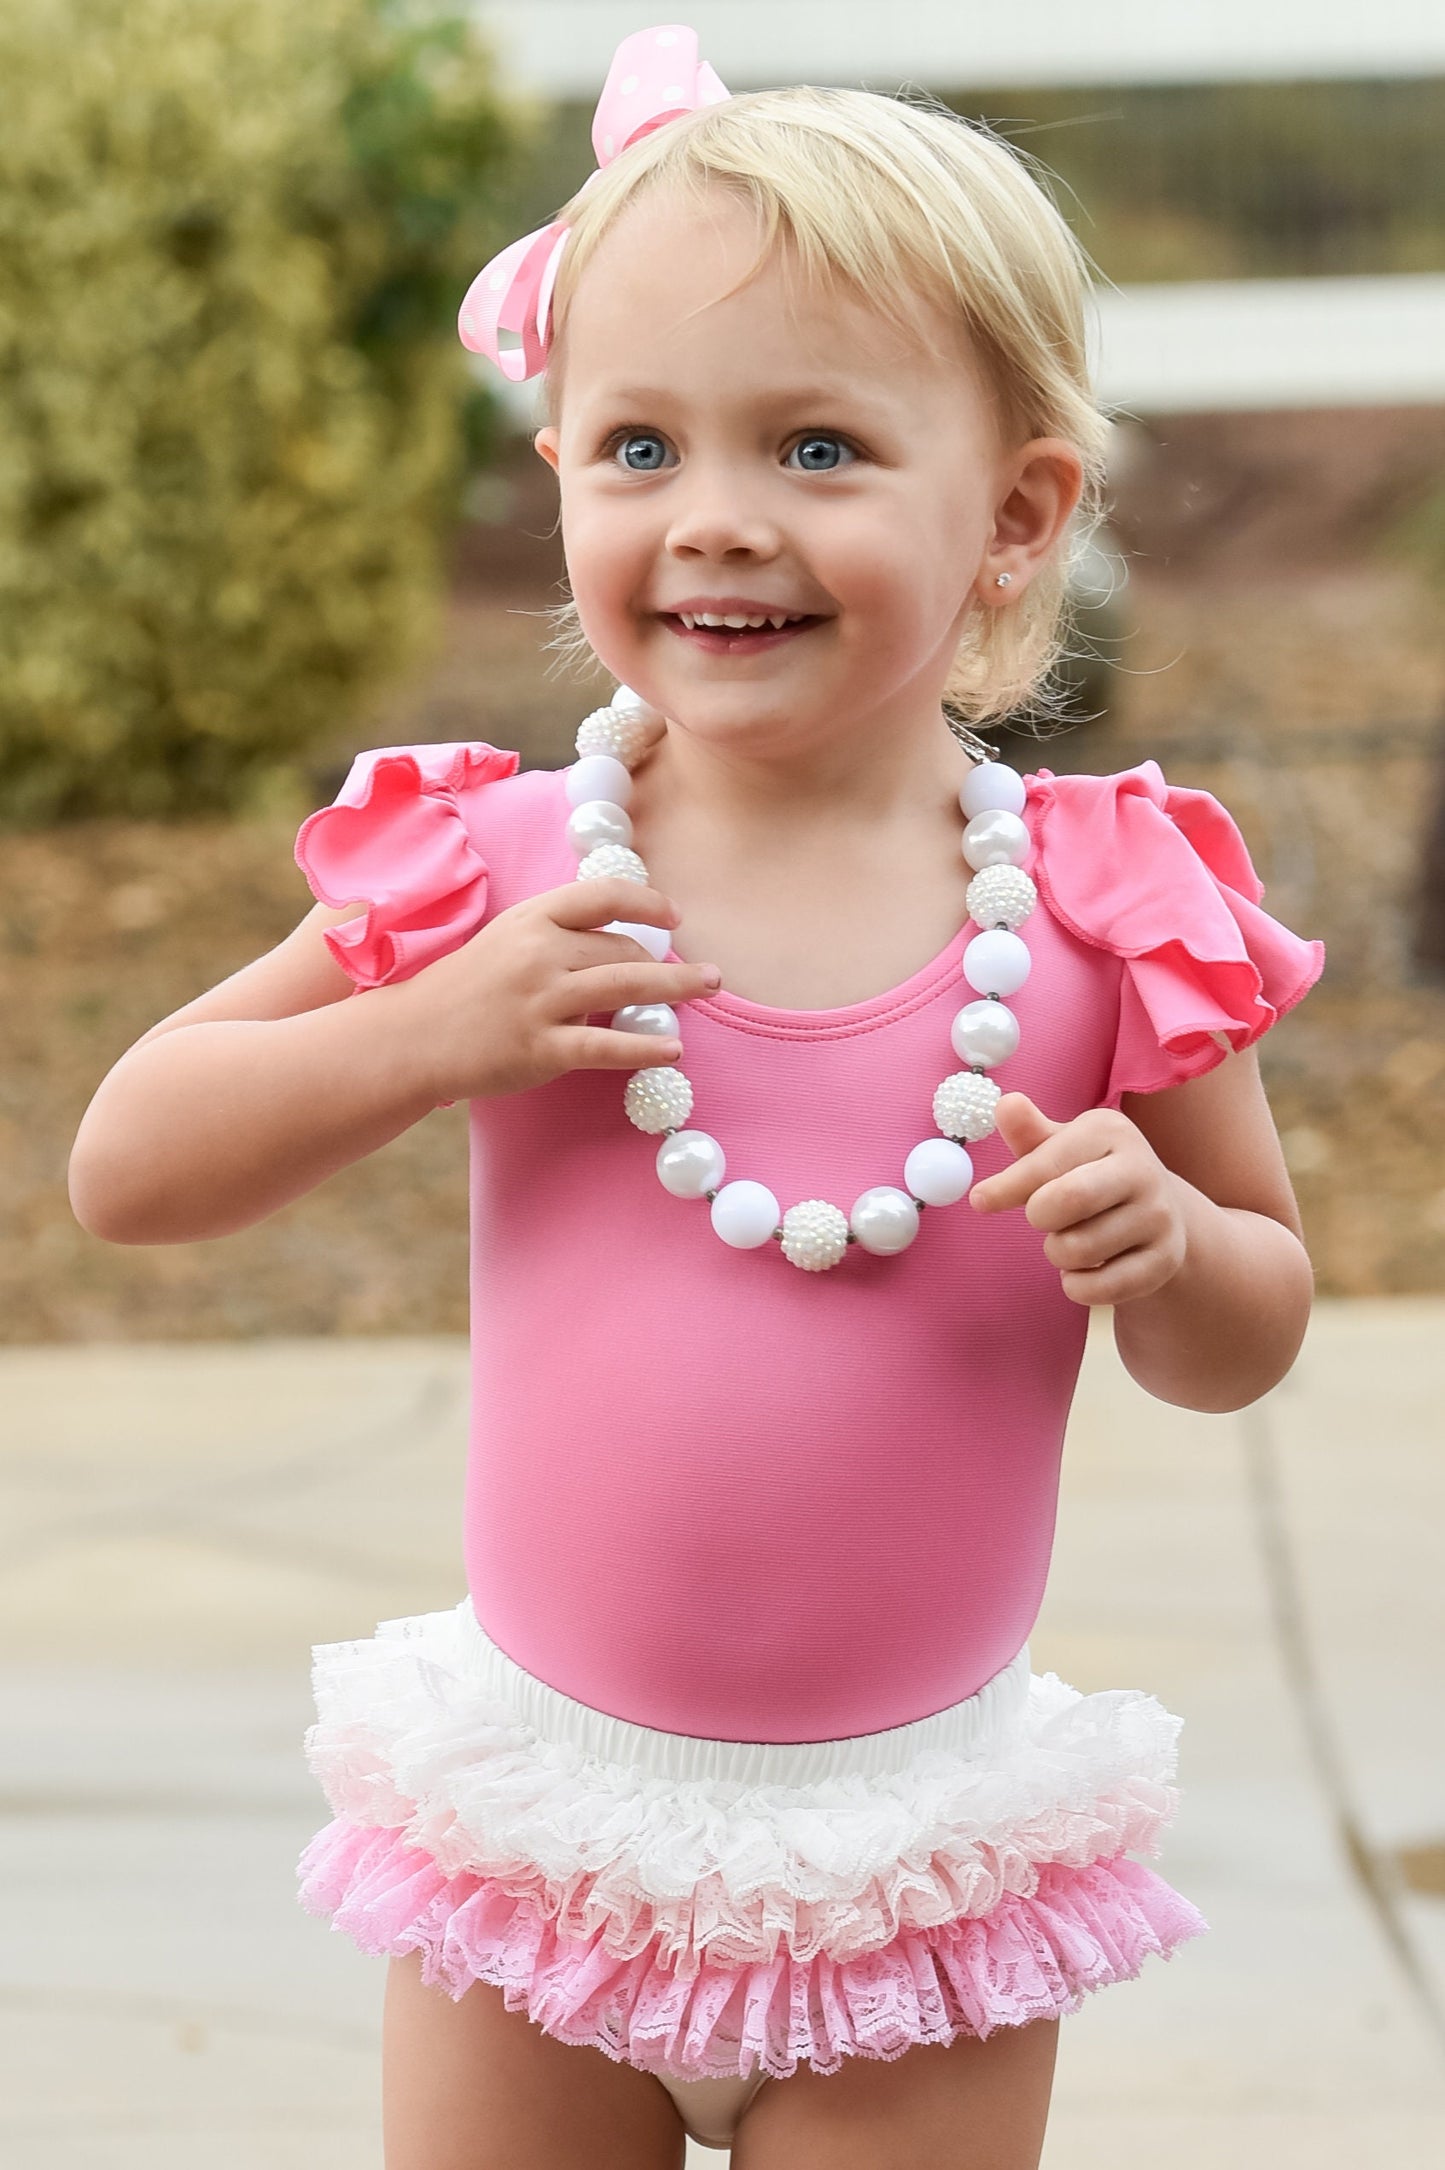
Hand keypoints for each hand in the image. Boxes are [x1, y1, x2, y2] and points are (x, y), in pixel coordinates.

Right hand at [390, 878, 721, 1104]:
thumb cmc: (464, 989)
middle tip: (700, 976)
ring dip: (677, 988)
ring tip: (708, 988)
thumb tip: (621, 943)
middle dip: (665, 963)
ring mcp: (541, 1000)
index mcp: (531, 919)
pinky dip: (646, 1048)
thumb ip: (557, 937)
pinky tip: (673, 1050)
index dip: (647, 901)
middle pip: (622, 948)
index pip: (602, 896)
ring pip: (625, 986)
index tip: (674, 915)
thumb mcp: (506, 942)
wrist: (413, 1036)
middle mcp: (540, 952)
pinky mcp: (541, 1047)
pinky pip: (607, 1046)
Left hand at [968, 1092, 1188, 1306]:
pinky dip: (1077, 1286)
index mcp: (1110, 1131)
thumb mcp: (1059, 1149)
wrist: (1158, 1214)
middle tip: (1042, 1217)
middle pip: (1068, 1200)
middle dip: (1039, 1217)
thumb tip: (1005, 1104)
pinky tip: (1085, 1270)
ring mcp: (1160, 1216)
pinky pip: (1101, 1288)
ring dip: (1057, 1252)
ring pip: (1079, 1249)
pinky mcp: (1166, 1259)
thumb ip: (1029, 1134)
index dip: (1006, 1187)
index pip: (1046, 1163)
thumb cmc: (1089, 1174)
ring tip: (1070, 1239)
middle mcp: (1142, 1169)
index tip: (979, 1201)